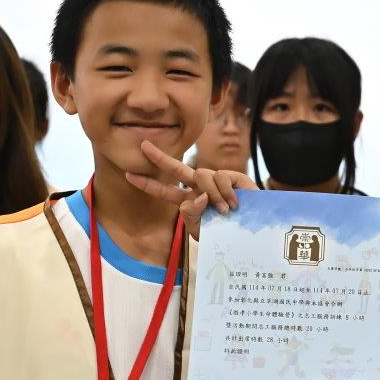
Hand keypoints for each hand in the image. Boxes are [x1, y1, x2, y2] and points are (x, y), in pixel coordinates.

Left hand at [128, 141, 257, 238]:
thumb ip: (192, 216)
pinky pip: (221, 177)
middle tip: (143, 145)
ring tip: (223, 211)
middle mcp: (199, 187)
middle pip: (176, 168)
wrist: (251, 233)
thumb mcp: (202, 231)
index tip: (128, 174)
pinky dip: (226, 193)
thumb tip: (196, 195)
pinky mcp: (233, 176)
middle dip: (159, 157)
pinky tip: (234, 205)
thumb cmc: (225, 234)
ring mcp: (216, 180)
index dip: (148, 183)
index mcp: (188, 201)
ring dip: (211, 194)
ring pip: (201, 174)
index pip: (164, 191)